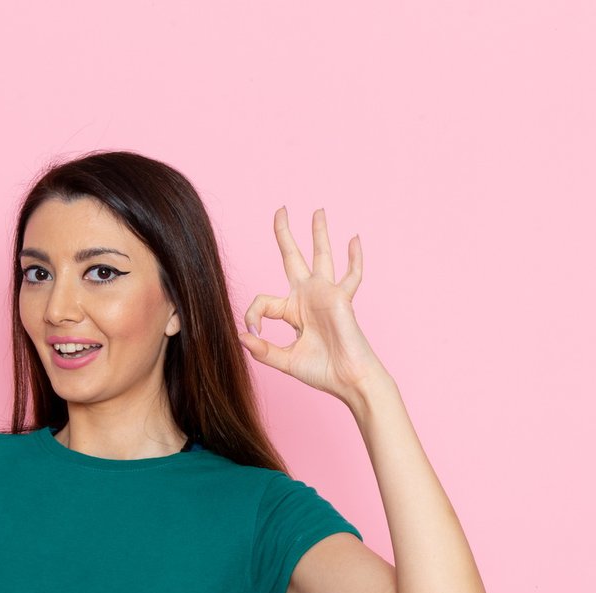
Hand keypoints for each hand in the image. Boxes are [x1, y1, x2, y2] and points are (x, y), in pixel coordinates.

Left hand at [238, 206, 387, 403]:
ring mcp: (325, 294)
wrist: (348, 379)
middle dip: (285, 234)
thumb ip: (262, 350)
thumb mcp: (285, 360)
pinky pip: (351, 274)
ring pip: (321, 255)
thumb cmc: (322, 371)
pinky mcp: (340, 297)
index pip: (263, 301)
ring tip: (318, 210)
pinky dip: (354, 258)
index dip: (252, 314)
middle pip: (293, 258)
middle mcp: (308, 297)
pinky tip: (354, 238)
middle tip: (281, 209)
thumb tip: (241, 335)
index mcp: (292, 310)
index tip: (254, 332)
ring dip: (319, 232)